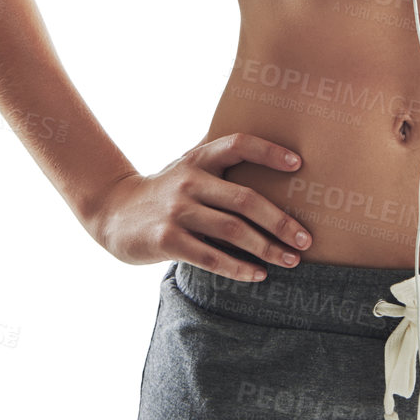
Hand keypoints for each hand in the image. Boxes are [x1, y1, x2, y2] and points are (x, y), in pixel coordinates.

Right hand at [92, 133, 314, 283]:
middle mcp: (189, 180)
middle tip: (306, 239)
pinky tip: (257, 275)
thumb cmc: (166, 191)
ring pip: (232, 231)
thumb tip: (276, 171)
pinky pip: (210, 257)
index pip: (238, 145)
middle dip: (280, 221)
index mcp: (199, 158)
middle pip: (245, 199)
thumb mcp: (188, 168)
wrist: (113, 211)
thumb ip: (220, 167)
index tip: (298, 165)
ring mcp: (177, 210)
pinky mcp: (166, 239)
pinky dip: (238, 268)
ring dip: (266, 248)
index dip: (269, 152)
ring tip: (291, 260)